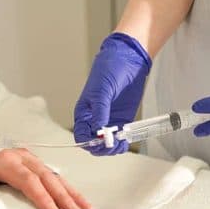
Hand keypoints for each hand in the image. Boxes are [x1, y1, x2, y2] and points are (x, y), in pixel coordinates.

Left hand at [0, 147, 92, 208]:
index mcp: (5, 160)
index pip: (27, 179)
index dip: (41, 196)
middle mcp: (23, 157)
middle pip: (47, 178)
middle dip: (64, 198)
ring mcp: (32, 160)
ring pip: (56, 177)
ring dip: (72, 193)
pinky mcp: (38, 164)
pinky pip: (56, 177)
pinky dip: (70, 190)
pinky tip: (81, 202)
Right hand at [74, 32, 150, 154]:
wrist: (129, 60)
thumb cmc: (110, 69)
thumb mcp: (102, 90)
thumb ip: (100, 111)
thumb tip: (99, 130)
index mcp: (84, 112)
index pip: (81, 135)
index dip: (88, 142)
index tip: (99, 140)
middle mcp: (94, 119)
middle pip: (93, 143)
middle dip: (101, 147)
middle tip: (111, 143)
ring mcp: (109, 121)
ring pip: (106, 144)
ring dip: (112, 148)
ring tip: (119, 142)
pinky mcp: (122, 120)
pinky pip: (119, 138)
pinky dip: (121, 144)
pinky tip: (125, 141)